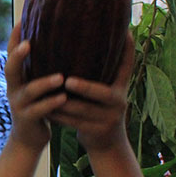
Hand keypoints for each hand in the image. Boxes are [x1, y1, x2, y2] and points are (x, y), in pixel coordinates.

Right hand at [5, 23, 67, 151]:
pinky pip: (38, 110)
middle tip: (28, 43)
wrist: (28, 138)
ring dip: (44, 83)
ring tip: (60, 77)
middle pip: (10, 69)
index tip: (22, 19)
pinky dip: (51, 104)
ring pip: (28, 91)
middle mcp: (14, 88)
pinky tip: (63, 99)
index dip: (14, 37)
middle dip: (17, 56)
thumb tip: (63, 38)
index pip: (11, 53)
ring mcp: (18, 104)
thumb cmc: (39, 105)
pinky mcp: (26, 119)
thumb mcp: (36, 84)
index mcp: (17, 78)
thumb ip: (42, 67)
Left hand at [49, 32, 133, 152]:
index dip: (129, 49)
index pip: (127, 65)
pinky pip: (74, 123)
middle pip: (103, 93)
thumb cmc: (99, 111)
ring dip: (62, 103)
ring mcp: (110, 118)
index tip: (126, 32)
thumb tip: (82, 44)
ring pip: (83, 110)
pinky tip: (46, 111)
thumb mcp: (106, 93)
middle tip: (67, 80)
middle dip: (85, 87)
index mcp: (121, 87)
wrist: (107, 144)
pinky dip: (59, 117)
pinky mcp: (98, 131)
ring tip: (47, 94)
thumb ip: (100, 75)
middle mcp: (120, 101)